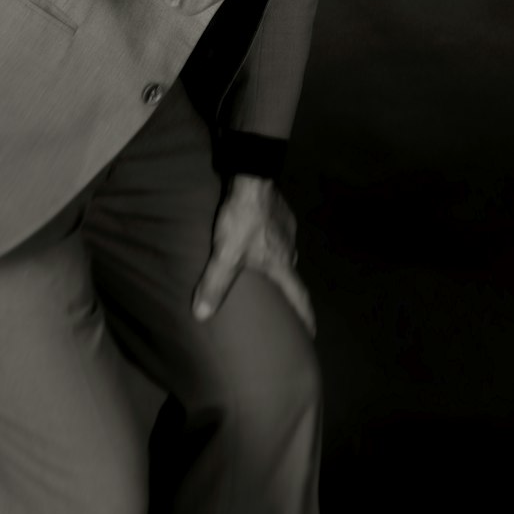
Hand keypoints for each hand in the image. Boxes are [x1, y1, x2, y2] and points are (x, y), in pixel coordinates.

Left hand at [192, 175, 315, 334]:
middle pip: (290, 277)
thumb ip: (215, 284)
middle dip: (285, 293)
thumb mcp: (226, 254)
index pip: (300, 298)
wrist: (252, 178)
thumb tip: (201, 316)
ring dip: (273, 267)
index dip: (305, 318)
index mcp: (282, 266)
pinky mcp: (281, 214)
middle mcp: (290, 250)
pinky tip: (255, 243)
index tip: (311, 335)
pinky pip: (276, 237)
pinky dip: (268, 246)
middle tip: (277, 306)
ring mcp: (287, 230)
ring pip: (282, 255)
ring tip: (260, 274)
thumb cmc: (243, 220)